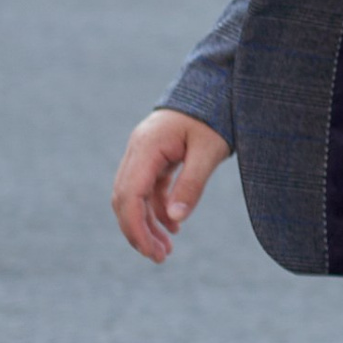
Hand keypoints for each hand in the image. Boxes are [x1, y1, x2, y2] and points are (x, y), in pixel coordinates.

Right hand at [111, 108, 232, 261]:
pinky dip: (157, 209)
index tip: (151, 252)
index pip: (129, 194)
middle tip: (160, 258)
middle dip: (138, 231)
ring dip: (146, 224)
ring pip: (134, 196)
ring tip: (166, 251)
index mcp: (147, 146)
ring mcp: (144, 152)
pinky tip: (173, 227)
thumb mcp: (209, 151)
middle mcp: (138, 149)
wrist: (218, 85)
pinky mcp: (154, 156)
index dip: (136, 227)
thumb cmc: (216, 115)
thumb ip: (191, 185)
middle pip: (125, 198)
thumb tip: (175, 221)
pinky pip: (148, 189)